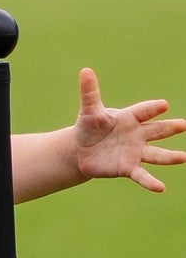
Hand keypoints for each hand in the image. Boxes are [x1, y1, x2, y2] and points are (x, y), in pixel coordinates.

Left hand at [72, 67, 185, 192]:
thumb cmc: (89, 127)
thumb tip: (85, 70)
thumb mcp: (89, 110)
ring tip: (182, 157)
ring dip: (169, 156)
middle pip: (156, 130)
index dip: (152, 108)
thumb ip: (89, 92)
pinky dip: (150, 182)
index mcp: (129, 118)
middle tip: (183, 125)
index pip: (143, 111)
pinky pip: (142, 175)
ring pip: (156, 154)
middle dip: (169, 128)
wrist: (81, 150)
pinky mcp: (128, 168)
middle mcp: (137, 134)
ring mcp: (135, 152)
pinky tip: (160, 187)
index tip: (163, 105)